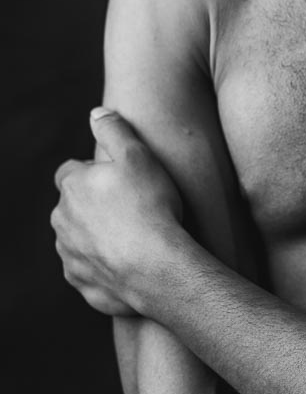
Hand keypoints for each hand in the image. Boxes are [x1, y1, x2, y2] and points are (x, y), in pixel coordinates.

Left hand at [52, 108, 184, 316]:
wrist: (156, 267)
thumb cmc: (151, 207)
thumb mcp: (138, 156)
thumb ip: (115, 130)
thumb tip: (96, 112)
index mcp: (73, 186)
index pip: (69, 171)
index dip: (92, 173)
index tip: (117, 180)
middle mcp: (62, 219)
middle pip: (72, 205)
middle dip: (92, 205)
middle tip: (129, 206)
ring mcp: (69, 253)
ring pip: (77, 237)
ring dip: (96, 234)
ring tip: (131, 235)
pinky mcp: (80, 280)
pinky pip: (87, 268)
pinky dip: (102, 264)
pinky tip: (128, 261)